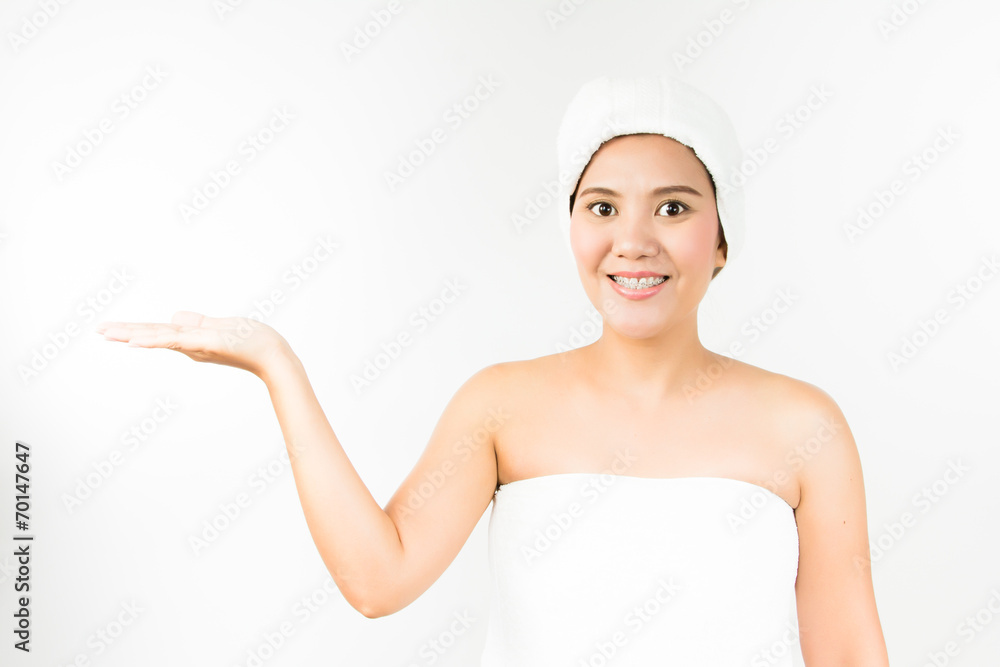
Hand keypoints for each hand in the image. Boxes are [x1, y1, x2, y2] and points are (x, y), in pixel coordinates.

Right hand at [95, 311, 290, 378]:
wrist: (271, 354)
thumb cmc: (250, 340)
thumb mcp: (218, 326)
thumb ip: (196, 322)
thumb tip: (173, 317)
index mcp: (191, 339)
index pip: (158, 331)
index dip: (134, 329)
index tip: (110, 329)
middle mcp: (190, 344)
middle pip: (152, 334)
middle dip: (125, 332)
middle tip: (97, 331)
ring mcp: (196, 344)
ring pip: (158, 337)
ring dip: (133, 335)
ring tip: (109, 334)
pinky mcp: (205, 343)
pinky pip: (176, 340)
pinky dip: (155, 341)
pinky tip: (137, 342)